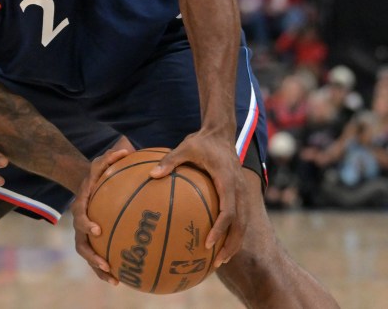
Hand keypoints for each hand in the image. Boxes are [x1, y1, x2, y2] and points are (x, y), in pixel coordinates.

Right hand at [71, 136, 133, 284]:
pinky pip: (96, 258)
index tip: (98, 229)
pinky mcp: (91, 241)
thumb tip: (126, 149)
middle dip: (91, 254)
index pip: (80, 214)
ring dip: (97, 267)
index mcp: (81, 204)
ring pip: (87, 253)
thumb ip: (112, 157)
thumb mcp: (102, 162)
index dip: (86, 223)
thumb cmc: (99, 174)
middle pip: (80, 241)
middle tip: (104, 262)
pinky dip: (104, 270)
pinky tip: (120, 281)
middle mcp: (79, 221)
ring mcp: (83, 234)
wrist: (86, 186)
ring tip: (112, 279)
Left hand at [149, 130, 245, 266]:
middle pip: (241, 223)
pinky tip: (220, 243)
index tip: (209, 243)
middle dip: (232, 244)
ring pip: (244, 223)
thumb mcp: (185, 147)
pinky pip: (240, 217)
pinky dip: (233, 232)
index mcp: (228, 181)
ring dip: (235, 242)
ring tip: (221, 260)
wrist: (220, 133)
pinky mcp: (240, 194)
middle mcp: (239, 189)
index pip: (229, 211)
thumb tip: (151, 174)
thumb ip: (169, 161)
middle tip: (218, 261)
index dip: (221, 229)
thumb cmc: (201, 142)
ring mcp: (242, 192)